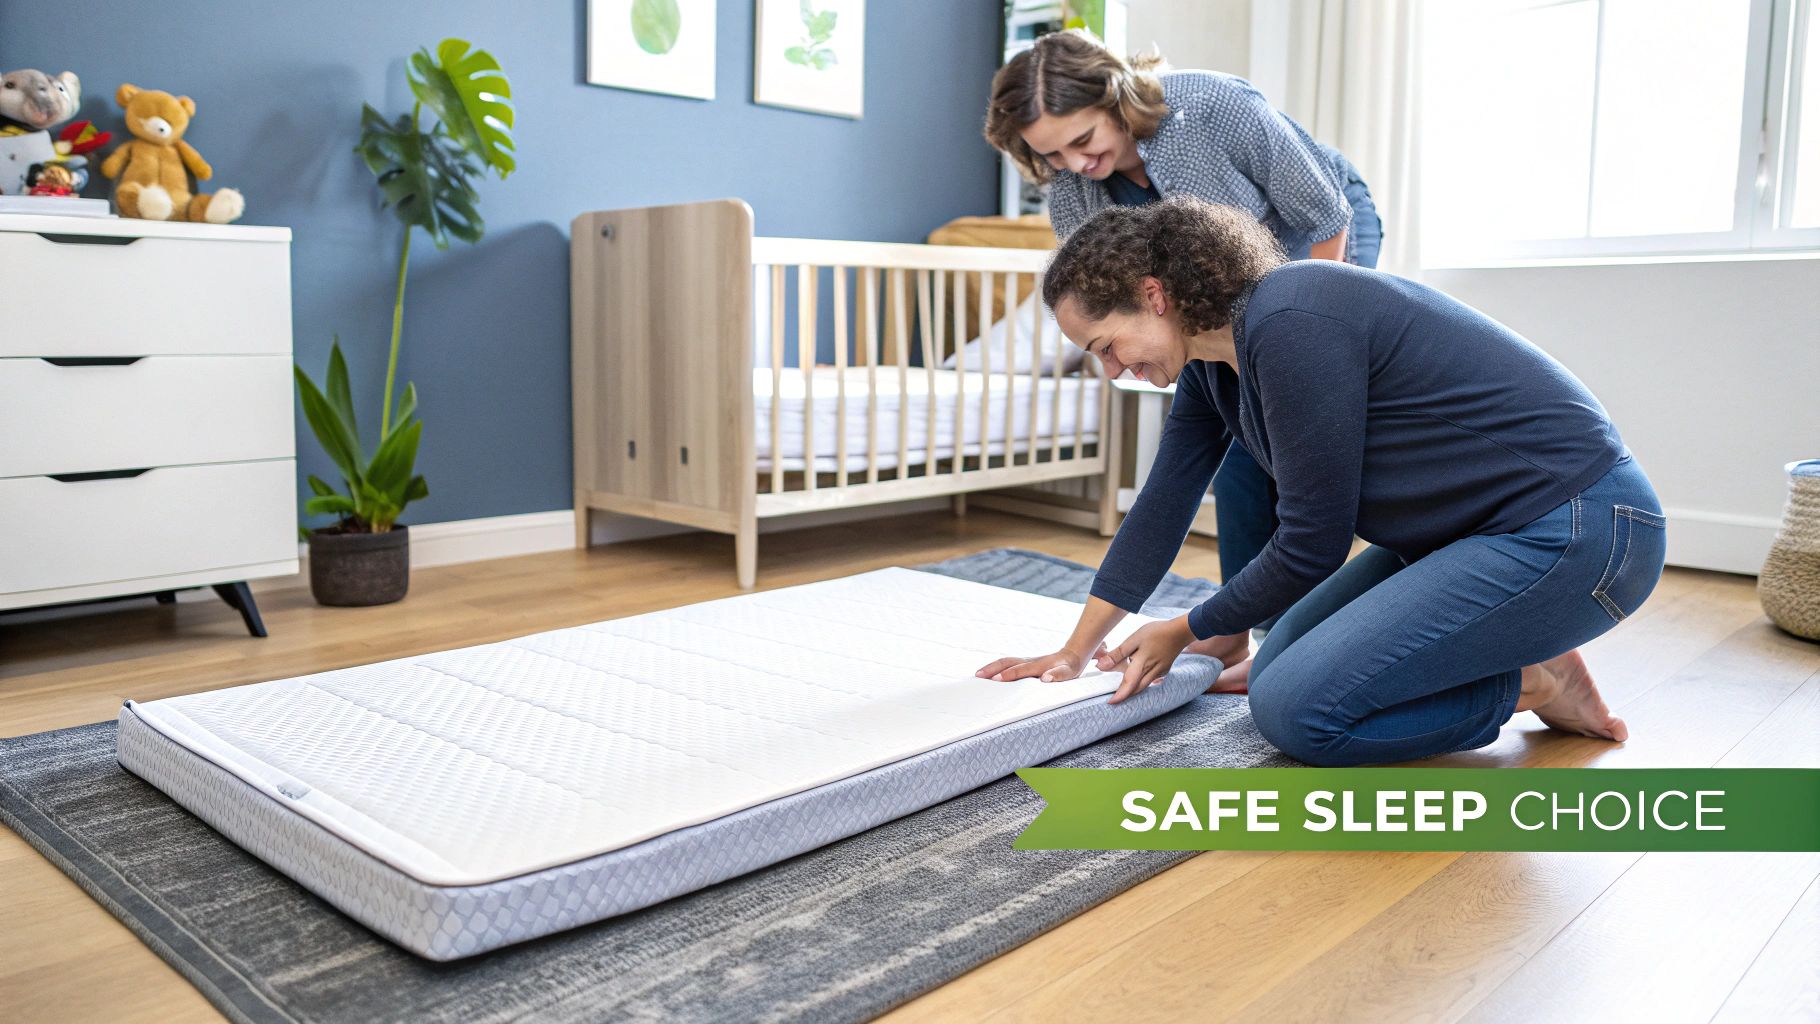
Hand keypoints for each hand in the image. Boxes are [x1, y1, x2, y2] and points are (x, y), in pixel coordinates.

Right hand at [976, 646, 1105, 683]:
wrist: (1071, 655)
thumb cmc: (1069, 667)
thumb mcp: (1068, 673)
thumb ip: (1057, 675)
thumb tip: (1045, 679)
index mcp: (1038, 665)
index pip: (1020, 670)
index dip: (1008, 675)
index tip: (995, 680)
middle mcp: (1029, 661)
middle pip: (1007, 662)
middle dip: (992, 668)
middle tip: (978, 676)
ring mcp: (1025, 661)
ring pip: (1005, 661)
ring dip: (991, 667)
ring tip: (977, 675)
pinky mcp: (1024, 662)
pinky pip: (1007, 664)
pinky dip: (995, 667)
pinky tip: (988, 674)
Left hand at [1094, 616, 1195, 703]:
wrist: (1181, 631)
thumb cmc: (1157, 632)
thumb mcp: (1134, 639)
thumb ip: (1118, 653)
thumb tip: (1101, 665)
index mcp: (1142, 663)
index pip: (1128, 684)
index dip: (1119, 696)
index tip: (1110, 702)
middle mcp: (1152, 671)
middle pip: (1136, 689)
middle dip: (1125, 696)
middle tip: (1114, 699)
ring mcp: (1160, 672)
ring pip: (1143, 686)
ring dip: (1132, 691)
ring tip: (1122, 691)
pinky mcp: (1164, 670)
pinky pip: (1150, 681)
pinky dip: (1141, 684)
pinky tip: (1136, 679)